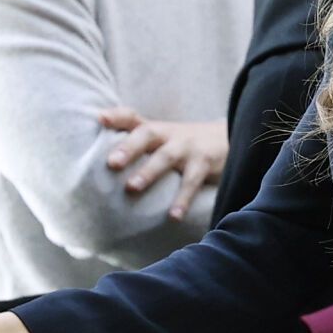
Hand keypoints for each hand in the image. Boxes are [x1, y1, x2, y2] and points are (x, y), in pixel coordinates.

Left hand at [98, 107, 227, 219]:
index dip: (117, 116)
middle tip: (112, 163)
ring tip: (132, 187)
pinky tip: (173, 216)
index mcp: (157, 130)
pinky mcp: (205, 163)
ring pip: (167, 157)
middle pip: (148, 133)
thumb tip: (103, 143)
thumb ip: (136, 139)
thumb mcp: (165, 137)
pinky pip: (192, 182)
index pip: (133, 117)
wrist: (232, 138)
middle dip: (129, 147)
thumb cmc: (187, 144)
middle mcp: (170, 135)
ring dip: (149, 171)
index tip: (100, 118)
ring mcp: (188, 148)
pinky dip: (183, 199)